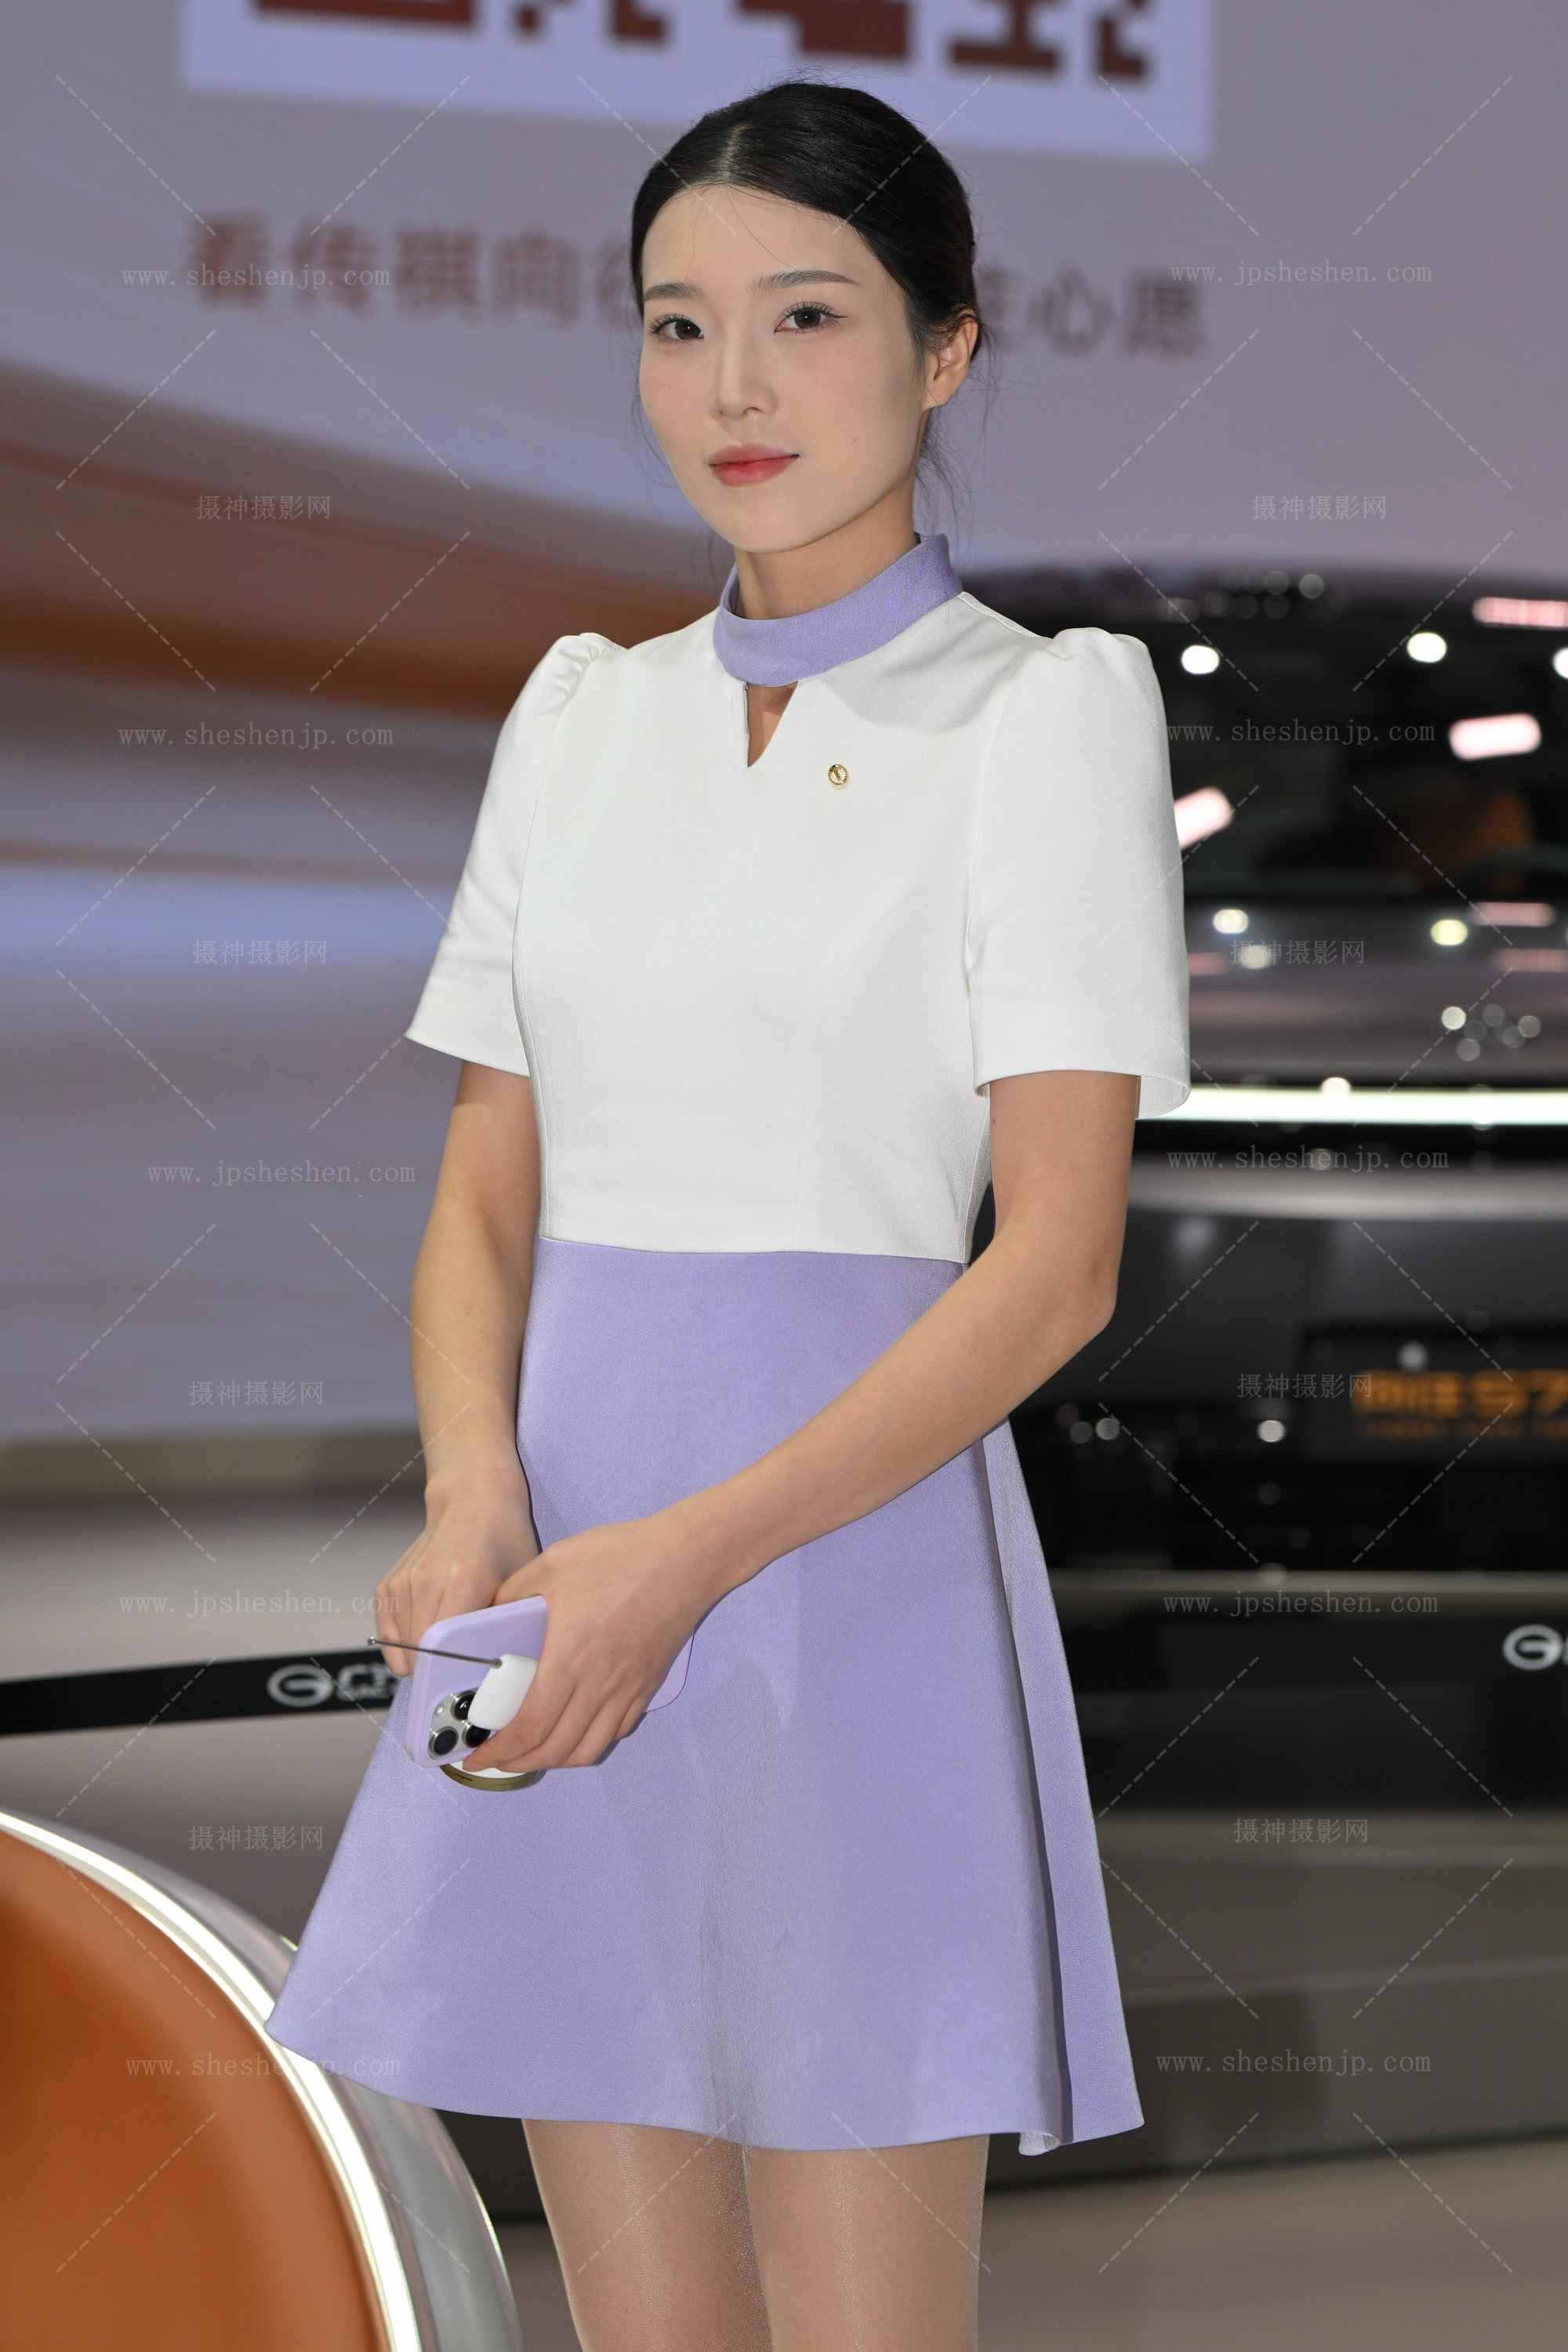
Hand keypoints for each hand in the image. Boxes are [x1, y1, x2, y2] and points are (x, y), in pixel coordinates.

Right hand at [374, 1483, 537, 1677]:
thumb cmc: (504, 1540)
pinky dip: (407, 1648)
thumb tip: (502, 1676)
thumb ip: (506, 1626)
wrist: (471, 1500)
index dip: (456, 1676)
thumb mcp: (519, 1582)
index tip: (472, 1689)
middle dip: (440, 1675)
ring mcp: (401, 1585)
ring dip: (424, 1662)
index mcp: (462, 1580)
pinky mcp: (387, 1588)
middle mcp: (424, 1582)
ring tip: (450, 1653)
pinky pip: (390, 1639)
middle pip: (420, 1656)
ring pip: (403, 1652)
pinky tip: (431, 1637)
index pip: (444, 1649)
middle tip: (464, 1679)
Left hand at [459, 1512, 721, 1772]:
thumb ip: (512, 1594)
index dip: (499, 1750)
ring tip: (532, 1751)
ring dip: (554, 1760)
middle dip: (518, 1763)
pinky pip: (615, 1732)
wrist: (685, 1560)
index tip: (475, 1754)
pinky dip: (588, 1743)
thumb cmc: (617, 1557)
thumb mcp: (552, 1564)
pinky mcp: (646, 1687)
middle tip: (495, 1757)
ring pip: (587, 1749)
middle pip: (555, 1749)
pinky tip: (575, 1729)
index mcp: (568, 1660)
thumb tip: (487, 1620)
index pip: (529, 1727)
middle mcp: (598, 1687)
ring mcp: (627, 1692)